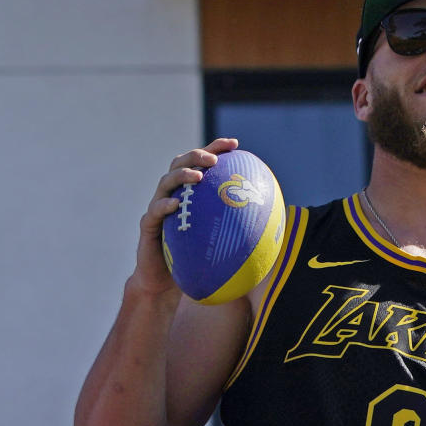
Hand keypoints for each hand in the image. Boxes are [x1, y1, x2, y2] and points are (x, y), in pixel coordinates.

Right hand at [130, 137, 238, 295]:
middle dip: (197, 155)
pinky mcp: (148, 225)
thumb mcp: (219, 242)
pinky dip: (164, 205)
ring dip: (181, 175)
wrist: (164, 281)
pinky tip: (176, 204)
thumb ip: (240, 230)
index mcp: (190, 193)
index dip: (216, 149)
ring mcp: (158, 208)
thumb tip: (277, 229)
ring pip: (165, 182)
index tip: (235, 144)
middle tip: (213, 159)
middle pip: (180, 164)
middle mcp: (172, 194)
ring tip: (198, 176)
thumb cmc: (195, 260)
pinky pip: (154, 212)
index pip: (202, 164)